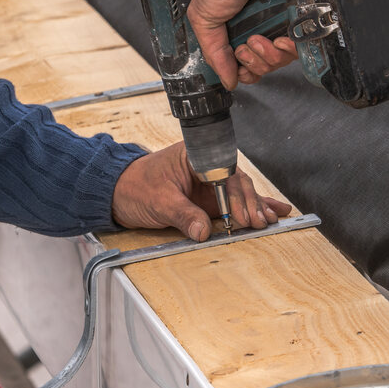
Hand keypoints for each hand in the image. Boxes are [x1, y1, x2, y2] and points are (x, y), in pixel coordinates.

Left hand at [112, 142, 291, 240]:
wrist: (116, 193)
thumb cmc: (134, 186)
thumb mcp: (158, 201)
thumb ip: (183, 214)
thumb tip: (203, 231)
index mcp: (195, 156)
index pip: (224, 173)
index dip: (236, 195)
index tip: (243, 214)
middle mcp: (206, 168)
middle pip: (236, 183)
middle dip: (251, 203)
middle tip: (260, 221)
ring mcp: (208, 185)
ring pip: (238, 194)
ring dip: (255, 207)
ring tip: (271, 219)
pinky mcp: (206, 201)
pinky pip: (231, 205)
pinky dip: (249, 209)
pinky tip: (270, 212)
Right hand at [187, 0, 313, 89]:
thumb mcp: (203, 20)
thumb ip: (214, 54)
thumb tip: (229, 81)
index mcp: (239, 31)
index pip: (248, 66)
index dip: (245, 72)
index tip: (239, 67)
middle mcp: (261, 29)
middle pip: (265, 68)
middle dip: (254, 64)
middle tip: (245, 46)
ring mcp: (281, 24)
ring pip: (281, 61)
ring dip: (267, 56)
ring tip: (258, 38)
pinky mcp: (298, 18)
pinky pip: (300, 47)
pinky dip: (289, 48)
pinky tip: (280, 40)